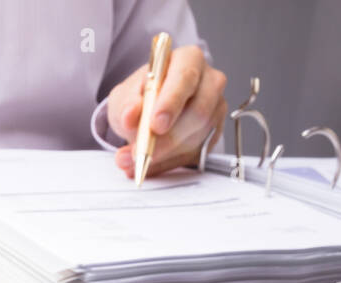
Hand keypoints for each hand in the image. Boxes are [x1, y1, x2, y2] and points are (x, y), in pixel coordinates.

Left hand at [106, 45, 226, 179]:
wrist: (147, 113)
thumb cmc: (140, 97)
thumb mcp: (124, 97)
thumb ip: (126, 105)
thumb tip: (130, 115)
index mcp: (188, 60)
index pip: (185, 77)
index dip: (171, 102)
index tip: (155, 125)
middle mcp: (209, 81)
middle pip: (198, 111)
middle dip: (169, 137)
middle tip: (143, 152)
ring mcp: (216, 108)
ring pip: (198, 137)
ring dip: (166, 155)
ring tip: (137, 161)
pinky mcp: (214, 134)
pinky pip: (196, 154)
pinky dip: (170, 163)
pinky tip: (151, 164)